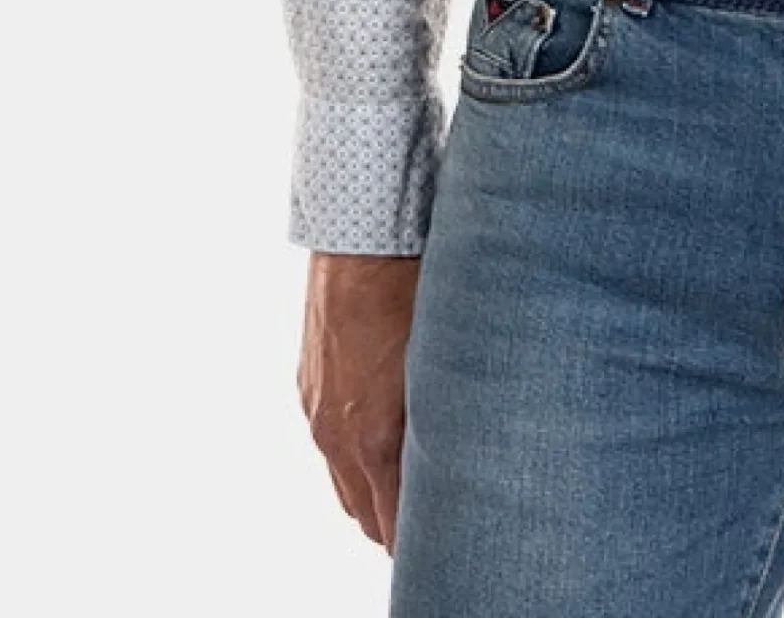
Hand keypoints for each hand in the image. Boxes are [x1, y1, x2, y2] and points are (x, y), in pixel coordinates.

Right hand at [297, 250, 423, 552]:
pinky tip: (383, 436)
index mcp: (375, 439)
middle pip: (366, 517)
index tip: (447, 541)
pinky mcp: (309, 386)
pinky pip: (330, 444)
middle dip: (398, 526)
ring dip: (374, 493)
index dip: (418, 542)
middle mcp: (338, 435)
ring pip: (345, 485)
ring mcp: (318, 411)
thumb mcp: (447, 365)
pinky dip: (354, 456)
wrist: (364, 241)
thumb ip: (450, 422)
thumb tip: (473, 457)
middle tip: (439, 518)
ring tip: (413, 486)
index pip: (393, 527)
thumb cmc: (418, 292)